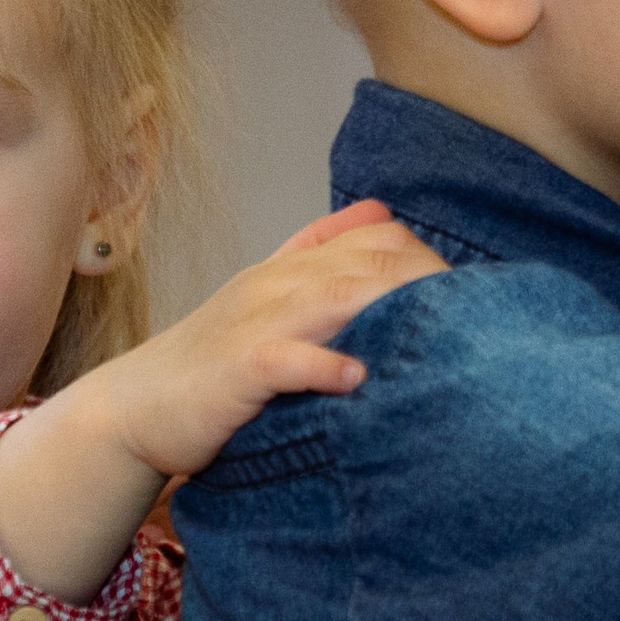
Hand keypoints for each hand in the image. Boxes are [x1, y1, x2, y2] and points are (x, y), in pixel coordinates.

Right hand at [0, 200, 440, 600]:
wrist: (133, 407)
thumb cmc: (207, 367)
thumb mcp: (263, 301)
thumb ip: (317, 256)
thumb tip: (381, 212)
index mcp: (288, 270)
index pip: (379, 240)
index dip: (431, 263)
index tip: (473, 307)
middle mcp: (277, 285)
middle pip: (374, 263)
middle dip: (434, 287)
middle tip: (486, 328)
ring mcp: (256, 321)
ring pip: (340, 297)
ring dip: (396, 313)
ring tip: (447, 341)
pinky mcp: (238, 367)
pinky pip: (289, 357)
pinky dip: (326, 365)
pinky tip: (359, 379)